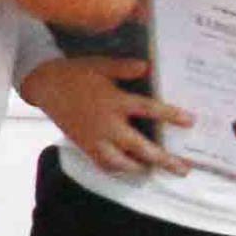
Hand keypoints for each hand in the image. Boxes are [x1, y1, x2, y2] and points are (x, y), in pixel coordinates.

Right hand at [21, 56, 192, 176]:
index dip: (170, 116)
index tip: (191, 122)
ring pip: (121, 162)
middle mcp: (107, 124)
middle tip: (183, 169)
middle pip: (140, 147)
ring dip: (141, 168)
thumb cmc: (75, 73)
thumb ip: (124, 68)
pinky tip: (129, 170)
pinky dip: (118, 170)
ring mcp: (95, 138)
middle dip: (163, 159)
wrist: (45, 86)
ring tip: (156, 170)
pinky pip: (103, 164)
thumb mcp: (100, 65)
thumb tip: (147, 67)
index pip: (147, 110)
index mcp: (114, 102)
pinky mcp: (84, 145)